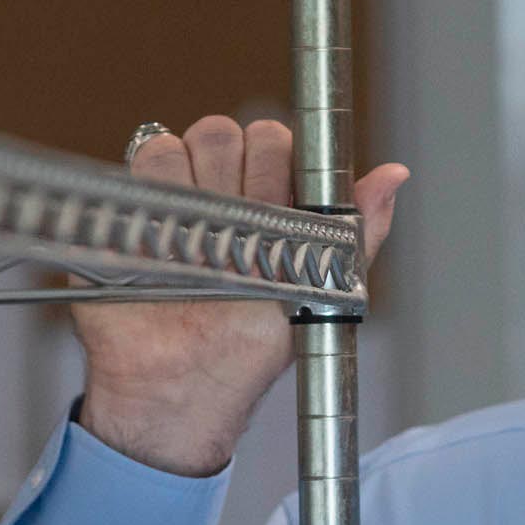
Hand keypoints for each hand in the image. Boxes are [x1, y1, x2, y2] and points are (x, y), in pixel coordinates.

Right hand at [76, 115, 407, 476]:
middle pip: (226, 133)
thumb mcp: (318, 289)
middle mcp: (218, 191)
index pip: (272, 138)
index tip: (278, 202)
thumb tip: (395, 174)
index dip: (276, 161)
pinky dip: (154, 194)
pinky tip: (166, 243)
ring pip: (185, 144)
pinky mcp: (129, 209)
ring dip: (196, 189)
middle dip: (238, 174)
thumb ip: (356, 231)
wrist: (180, 392)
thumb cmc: (249, 347)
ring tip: (201, 248)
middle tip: (239, 232)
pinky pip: (144, 164)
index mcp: (265, 201)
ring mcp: (172, 197)